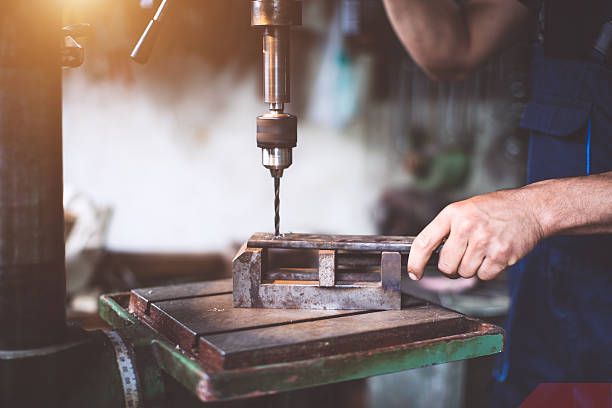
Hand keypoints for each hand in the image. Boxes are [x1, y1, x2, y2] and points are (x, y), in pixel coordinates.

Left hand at [407, 188, 545, 280]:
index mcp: (452, 214)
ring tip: (483, 250)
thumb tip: (427, 254)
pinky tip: (494, 255)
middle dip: (452, 267)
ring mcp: (484, 241)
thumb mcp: (465, 209)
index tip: (414, 272)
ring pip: (465, 272)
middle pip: (445, 265)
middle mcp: (466, 227)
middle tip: (463, 256)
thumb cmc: (496, 209)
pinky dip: (487, 271)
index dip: (415, 262)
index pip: (424, 242)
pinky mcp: (500, 255)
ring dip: (472, 268)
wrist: (531, 208)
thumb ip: (447, 229)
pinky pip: (483, 276)